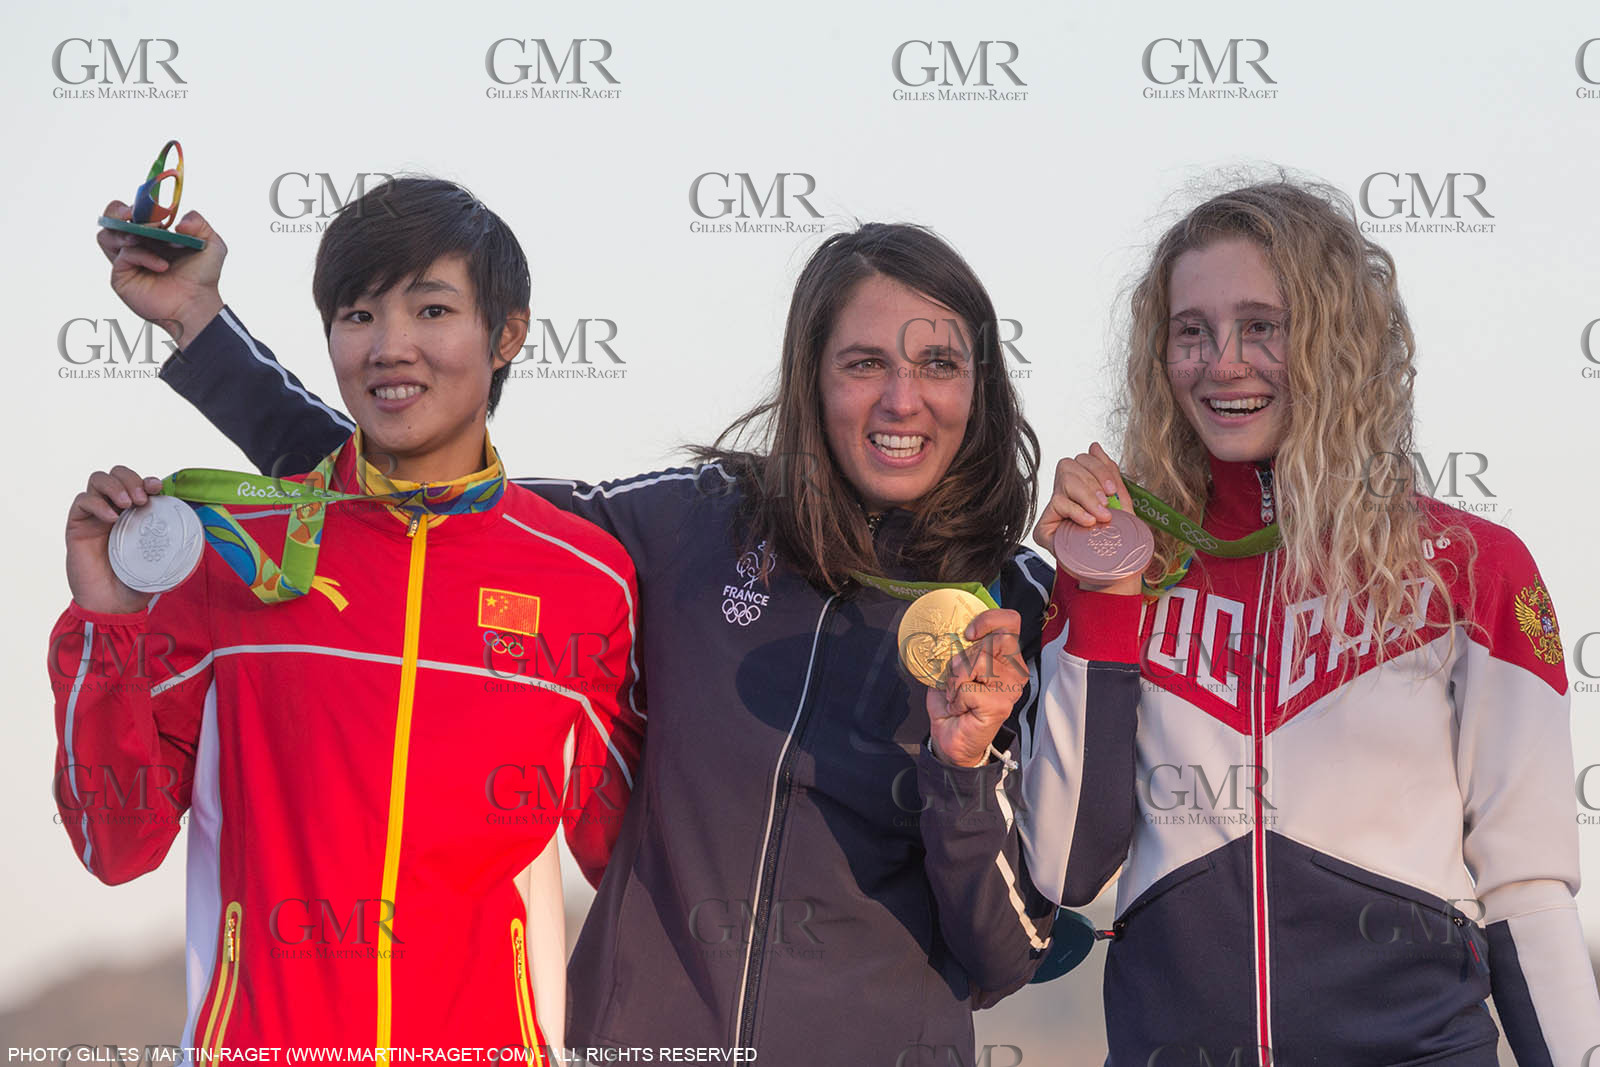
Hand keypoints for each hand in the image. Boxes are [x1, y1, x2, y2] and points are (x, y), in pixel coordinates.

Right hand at [66, 467, 163, 614]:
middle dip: (131, 479)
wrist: (112, 606)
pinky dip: (97, 504)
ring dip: (115, 485)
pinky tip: (112, 519)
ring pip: (98, 480)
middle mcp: (115, 509)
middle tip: (141, 500)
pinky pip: (82, 501)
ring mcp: (94, 516)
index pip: (139, 484)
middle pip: (117, 473)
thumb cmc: (137, 583)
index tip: (158, 488)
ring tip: (127, 503)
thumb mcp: (163, 560)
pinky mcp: (77, 525)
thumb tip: (201, 530)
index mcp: (136, 514)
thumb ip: (176, 544)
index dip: (147, 480)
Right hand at [97, 202, 225, 349]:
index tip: (153, 206)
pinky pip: (123, 256)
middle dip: (117, 211)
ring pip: (106, 235)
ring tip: (146, 235)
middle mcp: (136, 244)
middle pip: (111, 218)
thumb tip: (179, 222)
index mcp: (153, 233)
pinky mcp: (121, 276)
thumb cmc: (203, 276)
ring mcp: (127, 260)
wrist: (197, 304)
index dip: (138, 204)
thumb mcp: (212, 245)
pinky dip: (142, 255)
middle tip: (133, 214)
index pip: (134, 210)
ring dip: (124, 230)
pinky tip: (162, 265)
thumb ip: (200, 224)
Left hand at [925, 608, 1025, 767]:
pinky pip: (969, 688)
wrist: (950, 737)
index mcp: (1006, 656)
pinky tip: (961, 709)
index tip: (969, 634)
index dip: (988, 620)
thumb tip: (953, 630)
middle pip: (993, 640)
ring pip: (979, 663)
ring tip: (957, 695)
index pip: (1011, 621)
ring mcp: (1011, 688)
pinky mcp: (1001, 704)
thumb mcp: (953, 667)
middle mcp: (1015, 670)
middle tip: (957, 678)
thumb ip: (960, 647)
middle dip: (965, 657)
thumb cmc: (953, 702)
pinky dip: (956, 698)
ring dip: (957, 680)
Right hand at [1032, 442, 1141, 595]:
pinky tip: (1087, 523)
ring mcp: (1053, 511)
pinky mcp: (1044, 528)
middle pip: (1070, 465)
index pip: (1081, 460)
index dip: (1098, 470)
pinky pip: (1058, 503)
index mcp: (1082, 486)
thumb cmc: (1119, 539)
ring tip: (1100, 517)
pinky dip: (1076, 510)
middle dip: (1093, 482)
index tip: (1112, 491)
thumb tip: (1094, 445)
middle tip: (1107, 506)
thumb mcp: (1120, 502)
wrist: (1115, 572)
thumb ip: (1108, 473)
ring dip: (1087, 497)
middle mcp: (1064, 495)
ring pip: (1064, 480)